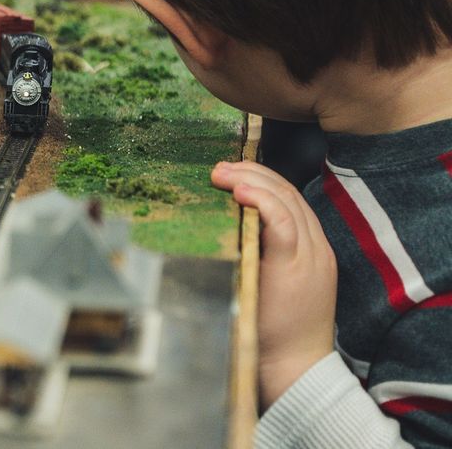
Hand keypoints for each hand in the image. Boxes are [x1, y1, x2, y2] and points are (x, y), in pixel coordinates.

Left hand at [212, 161, 336, 408]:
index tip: (230, 172)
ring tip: (223, 174)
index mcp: (310, 248)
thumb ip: (258, 251)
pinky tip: (241, 193)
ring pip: (287, 201)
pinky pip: (285, 224)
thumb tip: (225, 225)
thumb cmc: (273, 328)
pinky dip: (263, 202)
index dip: (260, 179)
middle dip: (252, 173)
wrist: (294, 367)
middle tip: (220, 168)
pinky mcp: (298, 267)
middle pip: (288, 192)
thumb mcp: (268, 280)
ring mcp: (310, 255)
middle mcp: (315, 247)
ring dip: (252, 181)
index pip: (289, 198)